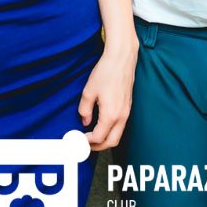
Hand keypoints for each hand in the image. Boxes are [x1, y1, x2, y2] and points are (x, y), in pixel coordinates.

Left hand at [78, 36, 136, 150]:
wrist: (122, 59)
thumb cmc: (106, 72)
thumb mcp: (88, 91)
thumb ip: (85, 109)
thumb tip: (85, 121)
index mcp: (111, 114)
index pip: (99, 137)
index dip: (87, 142)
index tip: (78, 140)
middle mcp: (121, 116)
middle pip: (111, 142)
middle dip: (98, 146)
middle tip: (86, 145)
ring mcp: (127, 112)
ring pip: (118, 135)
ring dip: (105, 139)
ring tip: (92, 136)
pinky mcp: (128, 107)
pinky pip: (121, 126)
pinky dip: (111, 131)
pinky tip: (101, 125)